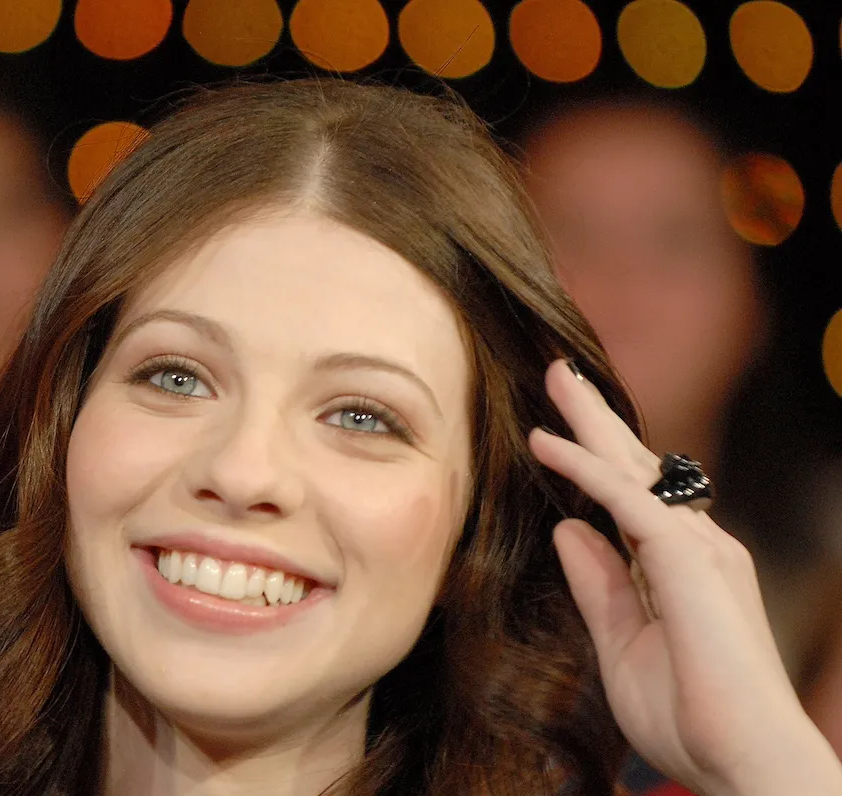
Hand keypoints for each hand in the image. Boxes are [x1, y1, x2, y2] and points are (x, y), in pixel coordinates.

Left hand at [529, 359, 841, 795]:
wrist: (744, 763)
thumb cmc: (691, 718)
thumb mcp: (620, 644)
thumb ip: (596, 586)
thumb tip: (567, 528)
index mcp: (680, 567)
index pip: (632, 498)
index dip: (596, 459)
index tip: (556, 430)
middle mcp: (696, 546)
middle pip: (637, 467)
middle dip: (596, 419)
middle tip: (559, 375)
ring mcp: (700, 550)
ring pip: (635, 469)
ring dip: (590, 423)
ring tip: (554, 381)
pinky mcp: (689, 562)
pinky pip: (626, 499)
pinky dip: (585, 467)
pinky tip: (547, 443)